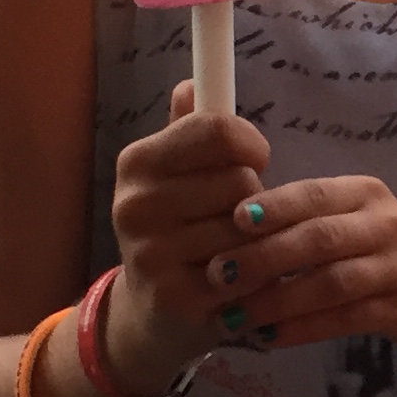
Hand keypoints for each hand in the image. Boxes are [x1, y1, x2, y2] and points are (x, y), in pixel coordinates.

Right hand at [98, 84, 272, 393]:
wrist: (150, 313)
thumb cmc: (177, 231)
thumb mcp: (173, 175)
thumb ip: (189, 130)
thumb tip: (193, 82)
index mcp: (138, 162)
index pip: (216, 129)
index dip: (250, 143)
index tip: (255, 160)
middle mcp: (136, 204)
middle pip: (241, 181)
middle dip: (255, 200)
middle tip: (235, 219)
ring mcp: (152, 252)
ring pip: (249, 228)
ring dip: (258, 241)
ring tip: (237, 251)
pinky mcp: (177, 296)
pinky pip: (249, 272)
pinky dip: (260, 277)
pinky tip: (242, 281)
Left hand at [216, 169, 396, 358]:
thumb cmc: (393, 260)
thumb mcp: (357, 227)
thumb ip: (308, 223)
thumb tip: (229, 227)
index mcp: (365, 195)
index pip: (312, 194)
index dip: (270, 206)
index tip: (227, 221)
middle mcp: (385, 224)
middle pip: (317, 237)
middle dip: (263, 255)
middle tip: (217, 273)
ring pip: (330, 281)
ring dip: (278, 299)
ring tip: (235, 316)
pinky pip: (346, 318)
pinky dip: (304, 328)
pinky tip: (271, 338)